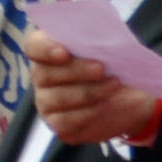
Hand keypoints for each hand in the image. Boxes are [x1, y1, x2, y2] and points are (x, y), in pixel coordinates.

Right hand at [23, 29, 161, 148]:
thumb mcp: (111, 48)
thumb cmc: (114, 65)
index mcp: (48, 50)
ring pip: (57, 98)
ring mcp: (46, 101)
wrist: (128, 98)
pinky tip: (106, 104)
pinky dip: (88, 112)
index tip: (64, 53)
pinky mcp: (58, 124)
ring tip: (114, 84)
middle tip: (101, 68)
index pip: (33, 46)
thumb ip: (100, 39)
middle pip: (44, 74)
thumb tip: (103, 37)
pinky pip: (66, 121)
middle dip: (75, 71)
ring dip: (88, 92)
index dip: (44, 49)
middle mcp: (41, 76)